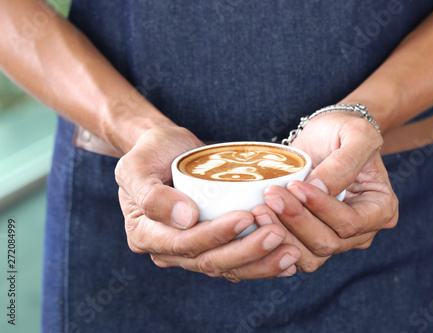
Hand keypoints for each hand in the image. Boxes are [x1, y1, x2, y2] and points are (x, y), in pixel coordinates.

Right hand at [115, 125, 300, 280]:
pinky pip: (236, 262)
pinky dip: (261, 264)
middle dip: (247, 251)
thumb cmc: (150, 152)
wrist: (165, 150)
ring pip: (227, 267)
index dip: (216, 235)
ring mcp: (191, 251)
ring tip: (291, 252)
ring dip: (260, 263)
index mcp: (146, 235)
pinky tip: (286, 261)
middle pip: (210, 262)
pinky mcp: (211, 245)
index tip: (245, 216)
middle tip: (279, 234)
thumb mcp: (136, 165)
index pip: (184, 244)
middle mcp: (168, 250)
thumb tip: (185, 219)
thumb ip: (151, 194)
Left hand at [252, 111, 397, 272]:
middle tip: (271, 196)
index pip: (350, 222)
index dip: (321, 208)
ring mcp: (336, 238)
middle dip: (297, 221)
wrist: (325, 134)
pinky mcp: (311, 239)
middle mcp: (361, 231)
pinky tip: (259, 221)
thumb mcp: (356, 134)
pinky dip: (275, 241)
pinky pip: (293, 253)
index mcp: (381, 209)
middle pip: (328, 243)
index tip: (295, 185)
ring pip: (310, 256)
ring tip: (260, 209)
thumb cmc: (345, 130)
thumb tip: (319, 188)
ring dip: (282, 235)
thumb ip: (344, 163)